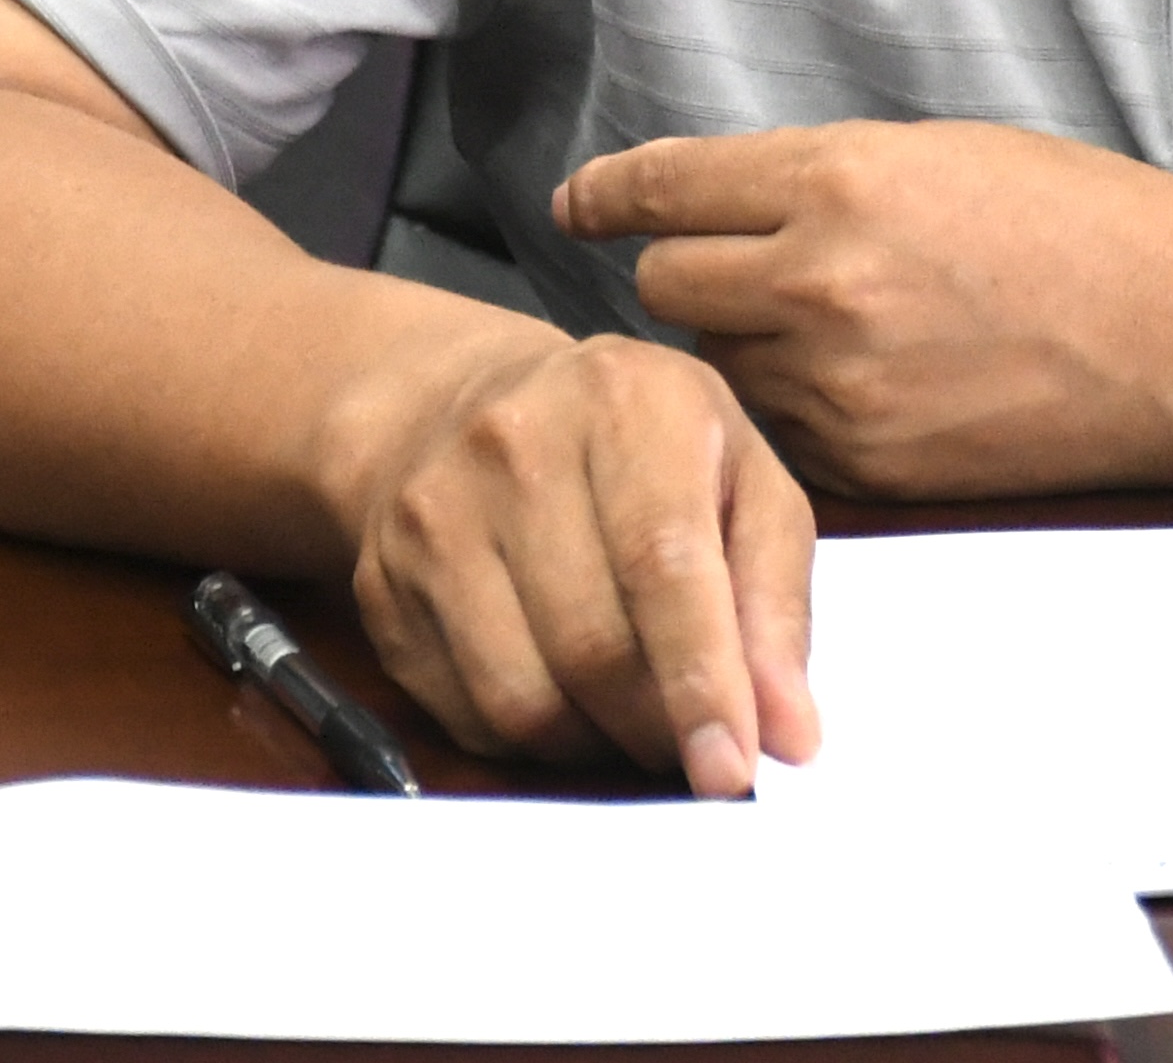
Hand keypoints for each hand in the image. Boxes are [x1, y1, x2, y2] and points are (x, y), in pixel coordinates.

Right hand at [323, 322, 819, 795]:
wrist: (456, 406)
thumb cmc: (637, 448)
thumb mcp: (741, 478)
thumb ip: (775, 601)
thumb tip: (791, 734)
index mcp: (627, 401)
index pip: (665, 565)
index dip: (703, 681)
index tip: (732, 771)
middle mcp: (514, 445)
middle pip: (593, 647)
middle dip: (658, 725)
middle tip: (697, 743)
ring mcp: (432, 515)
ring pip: (523, 698)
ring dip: (595, 741)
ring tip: (632, 713)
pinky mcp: (382, 585)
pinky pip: (466, 714)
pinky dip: (533, 739)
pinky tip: (564, 694)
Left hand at [552, 118, 1172, 497]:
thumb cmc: (1079, 223)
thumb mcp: (938, 154)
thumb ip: (822, 180)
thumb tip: (727, 202)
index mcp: (840, 179)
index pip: (668, 185)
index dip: (610, 192)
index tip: (581, 201)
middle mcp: (822, 280)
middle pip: (667, 283)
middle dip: (689, 274)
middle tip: (736, 272)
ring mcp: (842, 383)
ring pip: (717, 366)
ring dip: (744, 349)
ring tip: (830, 333)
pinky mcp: (871, 462)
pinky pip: (777, 435)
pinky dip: (794, 413)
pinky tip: (861, 387)